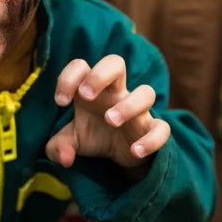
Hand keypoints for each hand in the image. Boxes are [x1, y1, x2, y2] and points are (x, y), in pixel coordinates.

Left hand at [46, 55, 169, 169]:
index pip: (81, 66)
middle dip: (99, 75)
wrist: (119, 156)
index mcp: (93, 89)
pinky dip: (151, 140)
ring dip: (128, 105)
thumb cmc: (94, 136)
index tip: (61, 102)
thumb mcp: (71, 141)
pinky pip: (162, 128)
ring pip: (145, 92)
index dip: (68, 78)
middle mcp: (116, 93)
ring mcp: (137, 110)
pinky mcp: (151, 129)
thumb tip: (65, 158)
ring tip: (110, 121)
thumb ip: (58, 148)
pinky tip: (135, 151)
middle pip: (115, 62)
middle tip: (86, 95)